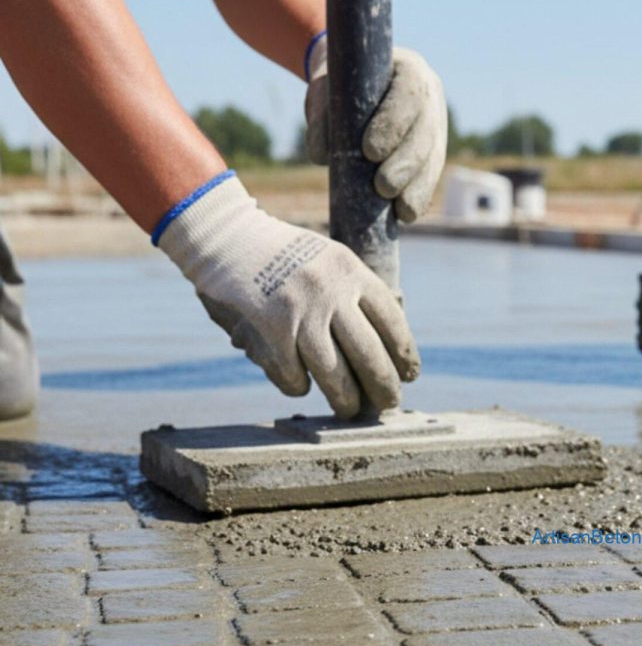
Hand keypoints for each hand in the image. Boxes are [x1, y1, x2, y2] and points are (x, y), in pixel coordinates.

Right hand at [158, 175, 418, 418]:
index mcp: (351, 271)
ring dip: (345, 399)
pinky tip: (302, 386)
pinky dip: (299, 386)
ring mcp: (300, 309)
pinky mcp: (269, 327)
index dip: (404, 354)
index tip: (410, 375)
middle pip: (370, 355)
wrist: (226, 235)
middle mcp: (330, 290)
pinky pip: (294, 374)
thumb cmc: (284, 256)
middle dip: (383, 387)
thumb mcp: (329, 260)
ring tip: (350, 410)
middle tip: (388, 404)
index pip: (392, 322)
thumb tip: (386, 351)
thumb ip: (354, 295)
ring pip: (334, 374)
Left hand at [305, 36, 447, 223]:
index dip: (393, 125)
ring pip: (432, 158)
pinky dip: (419, 195)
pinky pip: (431, 175)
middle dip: (405, 164)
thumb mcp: (327, 90)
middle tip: (382, 187)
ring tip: (400, 210)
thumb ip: (322, 115)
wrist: (357, 83)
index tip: (369, 152)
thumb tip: (320, 155)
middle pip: (424, 134)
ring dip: (416, 186)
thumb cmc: (340, 85)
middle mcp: (430, 97)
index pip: (408, 95)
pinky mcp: (435, 151)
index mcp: (409, 69)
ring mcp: (437, 125)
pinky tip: (407, 214)